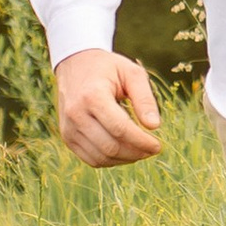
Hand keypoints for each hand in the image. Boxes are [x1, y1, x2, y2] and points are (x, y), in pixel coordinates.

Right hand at [53, 47, 162, 165]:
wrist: (76, 64)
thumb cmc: (109, 68)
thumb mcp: (132, 73)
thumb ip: (144, 98)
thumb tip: (155, 126)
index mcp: (92, 96)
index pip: (120, 129)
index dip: (141, 141)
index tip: (158, 145)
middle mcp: (76, 114)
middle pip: (110, 146)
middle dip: (136, 153)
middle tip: (152, 149)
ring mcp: (68, 128)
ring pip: (101, 157)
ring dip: (125, 159)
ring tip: (141, 151)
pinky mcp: (67, 137)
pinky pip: (91, 159)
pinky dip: (111, 161)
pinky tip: (125, 152)